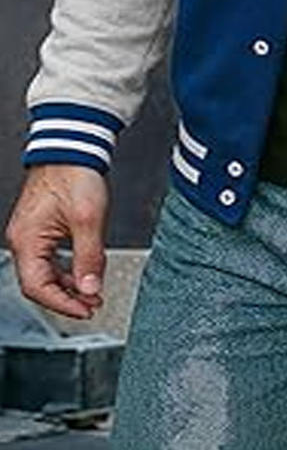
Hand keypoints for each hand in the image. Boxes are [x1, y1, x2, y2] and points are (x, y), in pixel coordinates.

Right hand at [4, 164, 108, 318]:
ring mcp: (31, 233)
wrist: (74, 147)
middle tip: (92, 305)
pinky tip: (83, 272)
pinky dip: (67, 268)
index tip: (86, 310)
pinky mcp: (41, 226)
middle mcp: (23, 239)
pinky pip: (50, 257)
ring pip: (46, 271)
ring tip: (92, 293)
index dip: (62, 304)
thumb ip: (89, 257)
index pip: (38, 288)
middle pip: (39, 283)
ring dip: (68, 284)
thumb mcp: (89, 219)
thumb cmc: (76, 175)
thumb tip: (91, 289)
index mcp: (27, 241)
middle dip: (66, 298)